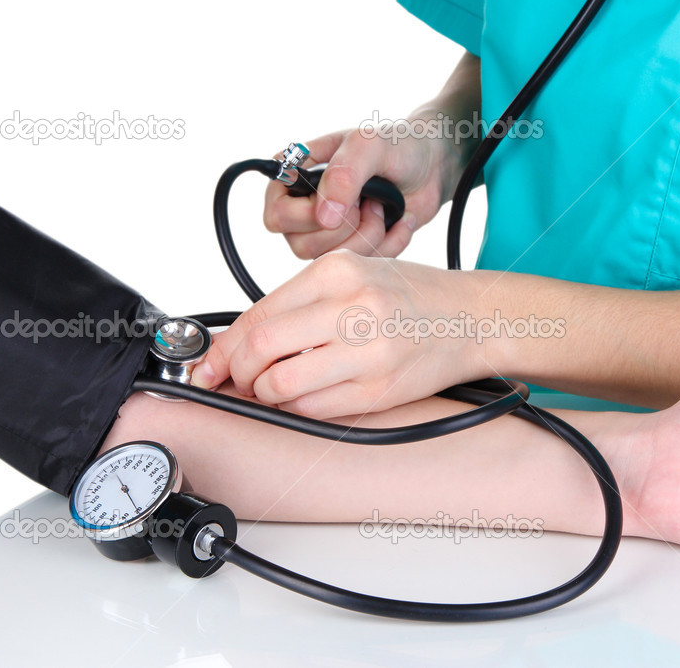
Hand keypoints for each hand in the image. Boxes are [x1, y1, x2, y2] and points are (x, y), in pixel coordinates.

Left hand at [192, 251, 486, 417]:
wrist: (472, 317)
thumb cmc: (410, 296)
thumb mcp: (354, 275)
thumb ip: (299, 302)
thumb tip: (241, 339)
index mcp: (337, 272)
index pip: (257, 314)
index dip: (223, 348)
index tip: (208, 365)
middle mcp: (352, 307)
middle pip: (261, 349)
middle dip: (236, 373)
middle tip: (235, 381)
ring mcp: (368, 351)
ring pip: (281, 385)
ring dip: (265, 395)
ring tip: (273, 389)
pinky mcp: (380, 389)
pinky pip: (314, 408)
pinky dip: (297, 408)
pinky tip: (306, 396)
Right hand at [263, 128, 445, 259]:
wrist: (431, 165)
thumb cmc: (395, 145)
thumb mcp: (368, 145)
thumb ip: (344, 175)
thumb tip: (324, 219)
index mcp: (292, 179)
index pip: (277, 216)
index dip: (310, 216)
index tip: (348, 197)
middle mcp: (302, 210)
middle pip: (302, 246)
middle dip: (347, 227)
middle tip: (371, 200)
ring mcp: (327, 234)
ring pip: (331, 262)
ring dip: (369, 237)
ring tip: (383, 208)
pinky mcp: (353, 250)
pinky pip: (362, 268)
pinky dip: (390, 246)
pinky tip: (400, 222)